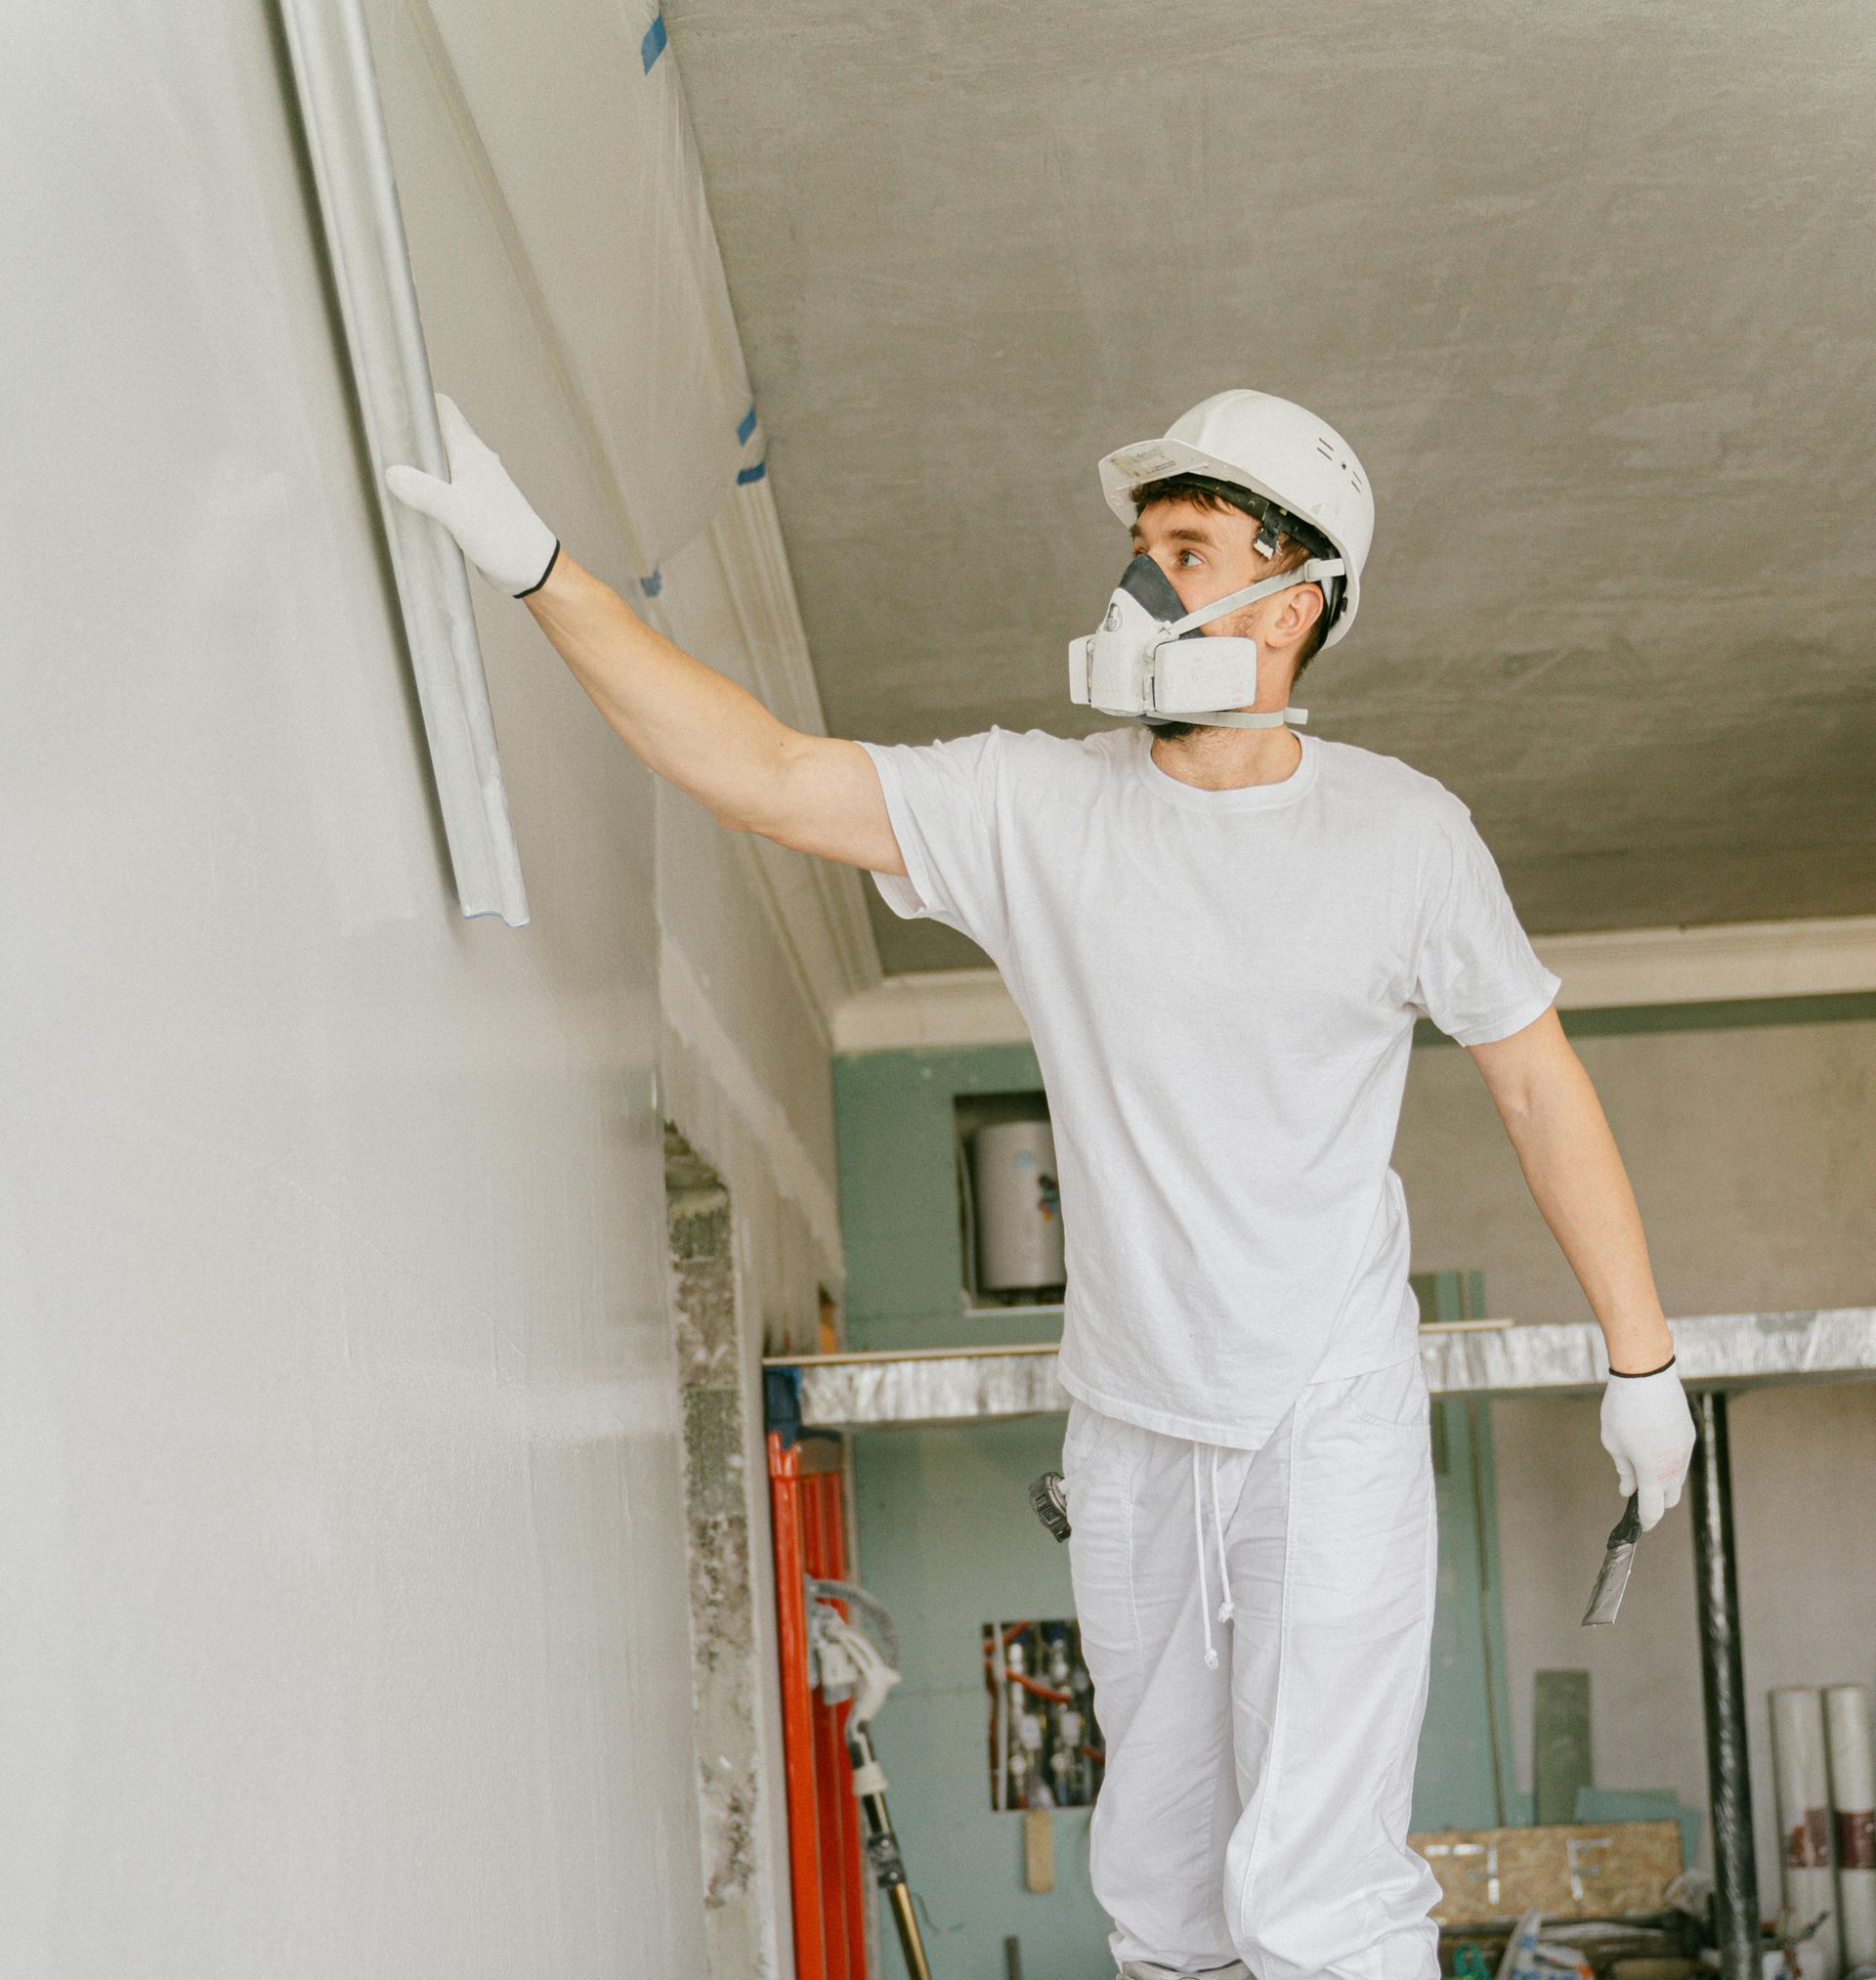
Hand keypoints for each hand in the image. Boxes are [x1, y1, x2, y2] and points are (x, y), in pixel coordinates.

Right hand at [385, 394, 558, 596]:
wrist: (532, 569)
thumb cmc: (505, 537)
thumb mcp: (458, 512)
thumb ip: (424, 491)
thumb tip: (392, 473)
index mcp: (471, 453)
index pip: (443, 410)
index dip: (419, 400)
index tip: (392, 402)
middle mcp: (473, 463)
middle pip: (437, 435)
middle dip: (411, 434)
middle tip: (380, 442)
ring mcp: (472, 485)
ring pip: (438, 464)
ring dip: (417, 466)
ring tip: (386, 471)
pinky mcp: (470, 507)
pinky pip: (442, 489)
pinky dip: (426, 490)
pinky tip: (409, 502)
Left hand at [1599, 1359, 1695, 1530]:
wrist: (1647, 1375)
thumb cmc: (1623, 1408)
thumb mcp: (1613, 1441)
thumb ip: (1623, 1469)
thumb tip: (1627, 1489)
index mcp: (1652, 1473)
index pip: (1653, 1509)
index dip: (1646, 1520)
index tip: (1639, 1524)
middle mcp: (1674, 1466)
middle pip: (1670, 1498)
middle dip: (1656, 1501)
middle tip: (1637, 1493)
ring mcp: (1685, 1450)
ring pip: (1678, 1477)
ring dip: (1663, 1480)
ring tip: (1641, 1466)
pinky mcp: (1688, 1434)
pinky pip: (1681, 1458)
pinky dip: (1669, 1461)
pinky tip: (1652, 1446)